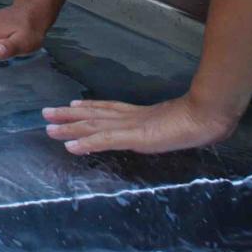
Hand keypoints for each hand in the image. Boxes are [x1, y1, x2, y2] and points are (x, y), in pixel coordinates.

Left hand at [42, 94, 237, 155]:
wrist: (205, 117)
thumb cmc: (197, 121)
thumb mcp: (174, 123)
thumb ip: (162, 125)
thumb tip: (163, 128)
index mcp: (138, 114)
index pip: (107, 108)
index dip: (88, 107)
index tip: (71, 104)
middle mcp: (129, 117)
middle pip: (92, 114)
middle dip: (68, 115)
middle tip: (45, 113)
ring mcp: (129, 126)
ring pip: (92, 125)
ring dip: (69, 127)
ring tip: (49, 127)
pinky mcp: (133, 137)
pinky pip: (104, 140)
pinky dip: (85, 143)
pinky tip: (71, 146)